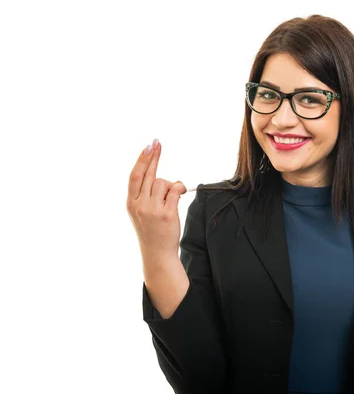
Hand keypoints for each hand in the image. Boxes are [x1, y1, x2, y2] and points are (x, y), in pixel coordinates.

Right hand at [126, 139, 186, 264]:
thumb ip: (146, 195)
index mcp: (131, 203)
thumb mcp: (141, 212)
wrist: (157, 254)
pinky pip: (175, 190)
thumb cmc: (152, 231)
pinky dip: (179, 188)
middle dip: (154, 157)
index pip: (135, 176)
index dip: (141, 160)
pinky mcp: (167, 214)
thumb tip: (161, 177)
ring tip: (173, 194)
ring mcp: (152, 209)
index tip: (148, 147)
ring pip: (163, 182)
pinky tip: (180, 193)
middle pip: (149, 175)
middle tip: (157, 143)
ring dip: (172, 184)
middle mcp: (139, 205)